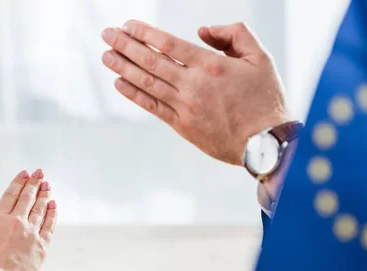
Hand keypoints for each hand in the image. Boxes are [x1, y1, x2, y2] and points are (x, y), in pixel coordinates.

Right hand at [0, 169, 57, 270]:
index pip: (11, 195)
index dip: (19, 183)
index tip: (24, 173)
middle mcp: (16, 222)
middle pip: (27, 198)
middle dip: (34, 183)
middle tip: (39, 173)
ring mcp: (30, 233)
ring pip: (40, 209)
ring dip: (44, 195)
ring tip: (47, 184)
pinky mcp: (41, 246)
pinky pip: (49, 225)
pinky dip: (52, 213)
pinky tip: (53, 205)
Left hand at [101, 21, 292, 164]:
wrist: (266, 143)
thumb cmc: (265, 99)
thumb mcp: (260, 57)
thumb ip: (234, 35)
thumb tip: (202, 31)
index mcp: (211, 65)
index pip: (169, 44)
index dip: (145, 34)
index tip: (128, 25)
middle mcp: (193, 85)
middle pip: (151, 61)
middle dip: (126, 46)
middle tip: (107, 35)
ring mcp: (185, 106)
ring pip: (148, 83)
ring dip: (124, 68)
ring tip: (106, 56)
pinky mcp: (182, 125)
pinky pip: (152, 107)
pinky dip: (134, 94)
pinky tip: (119, 83)